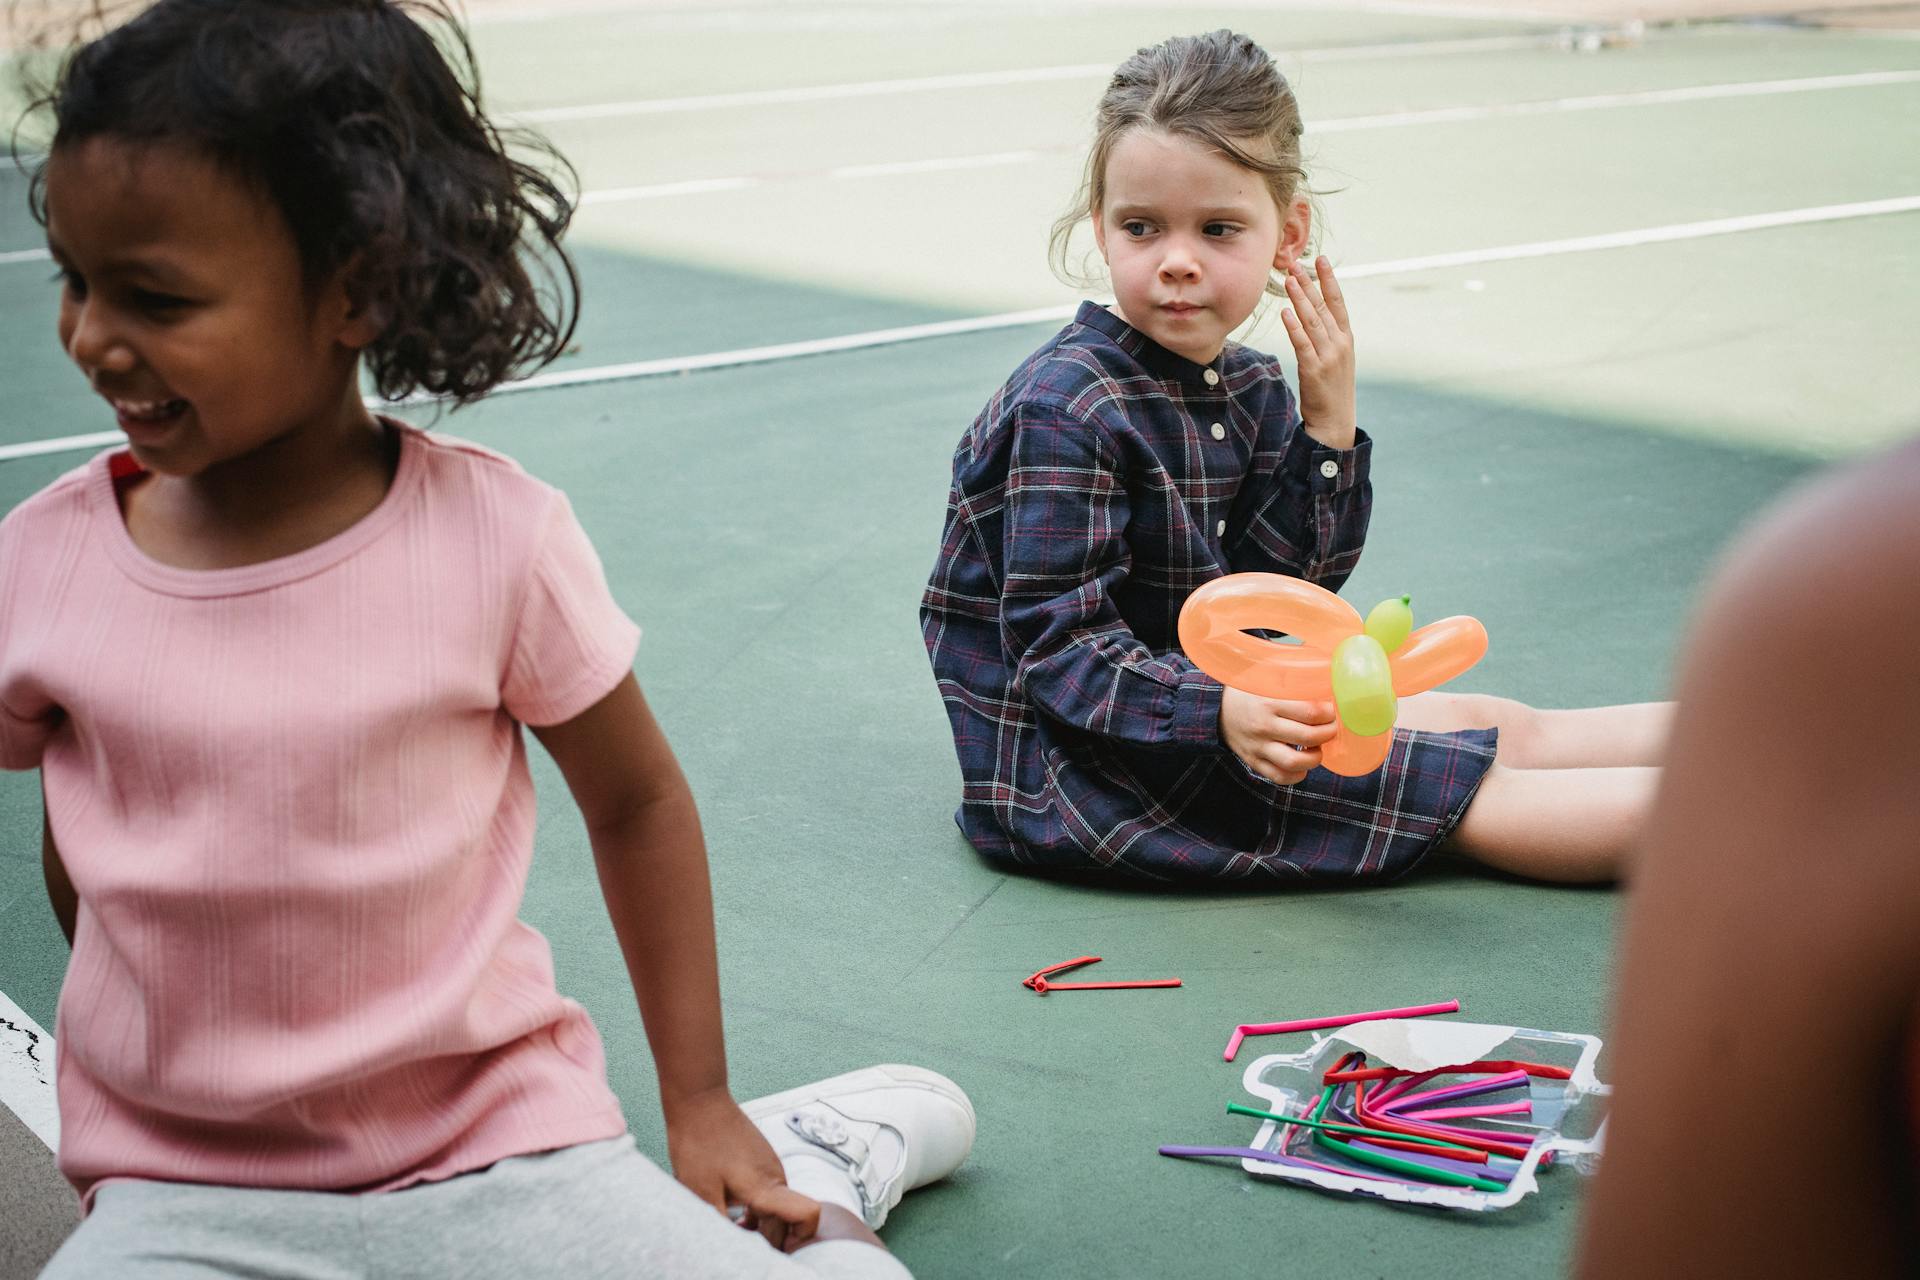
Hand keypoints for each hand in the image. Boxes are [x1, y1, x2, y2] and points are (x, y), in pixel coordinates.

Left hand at [664, 1086, 820, 1250]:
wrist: (699, 1101)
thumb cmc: (699, 1143)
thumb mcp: (700, 1193)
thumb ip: (720, 1225)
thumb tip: (731, 1248)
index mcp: (765, 1187)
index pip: (808, 1215)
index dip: (801, 1238)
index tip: (776, 1250)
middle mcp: (776, 1177)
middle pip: (788, 1220)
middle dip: (770, 1239)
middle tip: (739, 1245)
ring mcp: (770, 1166)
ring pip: (778, 1206)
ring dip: (761, 1224)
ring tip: (733, 1228)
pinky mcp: (762, 1159)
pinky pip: (769, 1191)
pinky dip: (757, 1208)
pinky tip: (733, 1210)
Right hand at [1221, 687, 1337, 784]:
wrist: (1217, 708)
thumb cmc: (1250, 690)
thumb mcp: (1268, 676)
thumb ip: (1294, 677)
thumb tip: (1327, 676)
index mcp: (1269, 702)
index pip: (1311, 712)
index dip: (1329, 713)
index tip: (1332, 710)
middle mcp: (1264, 726)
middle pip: (1309, 737)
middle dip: (1328, 733)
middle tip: (1330, 727)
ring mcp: (1258, 747)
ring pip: (1295, 762)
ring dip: (1315, 758)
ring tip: (1317, 748)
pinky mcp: (1254, 761)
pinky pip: (1279, 777)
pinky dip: (1297, 775)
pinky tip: (1302, 765)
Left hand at [1279, 256, 1355, 449]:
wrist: (1335, 421)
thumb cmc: (1332, 388)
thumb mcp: (1336, 358)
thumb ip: (1327, 335)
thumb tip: (1312, 313)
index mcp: (1346, 338)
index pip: (1338, 302)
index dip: (1329, 279)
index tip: (1321, 259)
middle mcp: (1340, 343)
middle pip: (1323, 306)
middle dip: (1309, 283)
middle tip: (1295, 263)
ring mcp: (1328, 356)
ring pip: (1312, 321)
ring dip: (1300, 298)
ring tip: (1289, 279)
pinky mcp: (1314, 370)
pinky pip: (1302, 344)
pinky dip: (1294, 327)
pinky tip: (1285, 312)